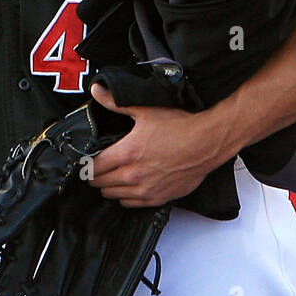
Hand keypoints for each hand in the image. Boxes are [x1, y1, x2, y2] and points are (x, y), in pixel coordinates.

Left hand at [87, 83, 226, 206]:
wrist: (207, 143)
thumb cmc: (181, 126)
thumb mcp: (146, 110)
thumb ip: (116, 103)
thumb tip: (97, 91)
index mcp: (127, 153)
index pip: (93, 167)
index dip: (88, 163)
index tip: (89, 159)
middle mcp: (133, 175)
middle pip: (99, 183)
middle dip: (97, 174)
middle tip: (101, 166)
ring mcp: (145, 189)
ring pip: (112, 195)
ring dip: (110, 186)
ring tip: (115, 175)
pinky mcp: (157, 198)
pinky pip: (130, 204)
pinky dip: (126, 196)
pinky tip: (131, 185)